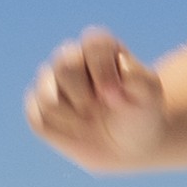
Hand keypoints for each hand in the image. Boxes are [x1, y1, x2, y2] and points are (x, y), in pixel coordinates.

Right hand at [23, 29, 166, 167]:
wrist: (129, 143)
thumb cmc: (140, 111)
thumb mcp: (149, 93)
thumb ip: (137, 78)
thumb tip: (108, 90)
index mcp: (99, 48)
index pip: (92, 43)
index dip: (103, 69)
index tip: (116, 94)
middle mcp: (70, 58)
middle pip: (64, 66)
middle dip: (86, 95)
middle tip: (101, 108)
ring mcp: (50, 82)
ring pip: (49, 97)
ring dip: (75, 117)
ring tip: (92, 119)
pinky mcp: (36, 107)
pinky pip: (38, 118)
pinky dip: (62, 130)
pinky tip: (78, 129)